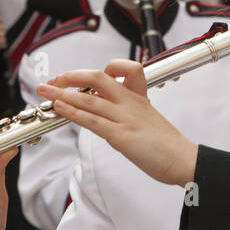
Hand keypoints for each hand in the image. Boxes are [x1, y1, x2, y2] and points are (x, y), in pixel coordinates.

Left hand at [37, 59, 197, 187]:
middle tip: (53, 80)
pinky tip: (59, 108)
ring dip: (62, 93)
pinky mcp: (121, 135)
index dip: (101, 70)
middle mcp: (130, 103)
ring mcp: (125, 117)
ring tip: (44, 90)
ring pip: (89, 98)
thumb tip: (109, 119)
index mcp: (138, 98)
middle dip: (71, 76)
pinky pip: (92, 120)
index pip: (122, 69)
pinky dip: (72, 111)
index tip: (83, 79)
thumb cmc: (168, 146)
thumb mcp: (148, 121)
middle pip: (97, 77)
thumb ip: (129, 115)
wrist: (184, 160)